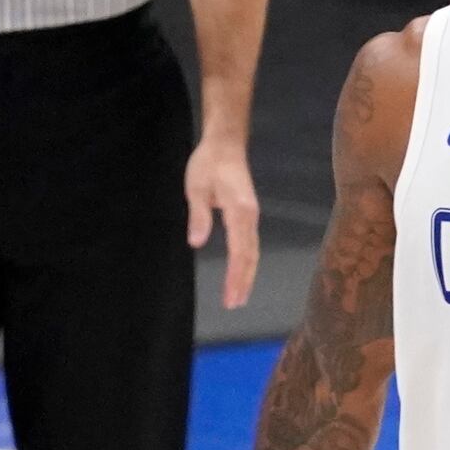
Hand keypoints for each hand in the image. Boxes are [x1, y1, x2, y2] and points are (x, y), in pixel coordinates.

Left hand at [185, 134, 261, 308]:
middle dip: (243, 282)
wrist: (226, 144)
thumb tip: (197, 243)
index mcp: (240, 210)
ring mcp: (251, 216)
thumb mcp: (196, 188)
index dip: (236, 276)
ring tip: (239, 297)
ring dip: (246, 275)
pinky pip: (249, 244)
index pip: (239, 250)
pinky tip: (242, 274)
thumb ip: (198, 216)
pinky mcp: (247, 215)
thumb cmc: (208, 163)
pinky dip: (247, 263)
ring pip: (252, 252)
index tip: (230, 296)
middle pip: (250, 255)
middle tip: (234, 304)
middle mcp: (250, 216)